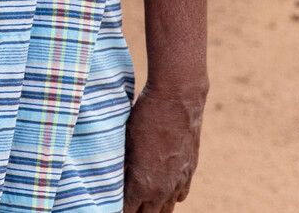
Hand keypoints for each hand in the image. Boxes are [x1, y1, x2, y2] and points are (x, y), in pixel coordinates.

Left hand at [124, 79, 205, 211]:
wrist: (178, 98)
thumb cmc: (146, 116)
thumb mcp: (124, 141)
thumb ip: (120, 166)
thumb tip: (111, 179)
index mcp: (142, 185)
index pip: (126, 211)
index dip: (116, 208)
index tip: (108, 203)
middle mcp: (162, 190)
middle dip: (135, 211)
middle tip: (125, 202)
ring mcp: (178, 182)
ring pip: (165, 210)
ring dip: (152, 208)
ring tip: (141, 202)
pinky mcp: (190, 171)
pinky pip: (180, 196)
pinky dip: (169, 197)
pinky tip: (160, 190)